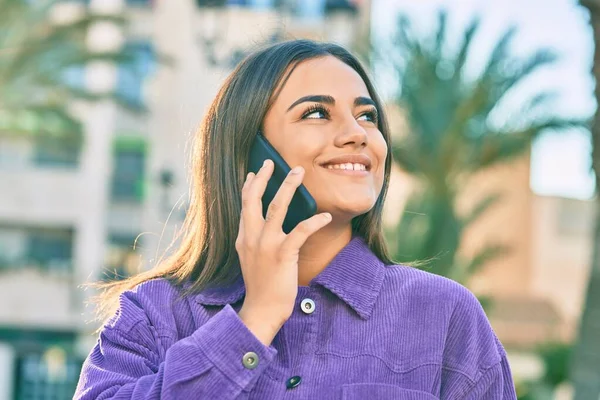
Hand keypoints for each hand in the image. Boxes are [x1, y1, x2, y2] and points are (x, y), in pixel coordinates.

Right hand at [236, 159, 331, 344]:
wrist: (262, 310)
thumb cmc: (261, 286)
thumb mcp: (251, 259)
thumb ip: (254, 239)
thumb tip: (264, 224)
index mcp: (243, 237)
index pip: (244, 205)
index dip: (249, 186)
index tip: (254, 172)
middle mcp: (251, 237)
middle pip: (254, 199)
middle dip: (264, 177)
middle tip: (272, 161)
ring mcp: (266, 245)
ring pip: (277, 207)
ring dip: (289, 186)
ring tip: (299, 172)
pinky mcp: (282, 254)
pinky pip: (301, 231)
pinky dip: (314, 221)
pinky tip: (326, 215)